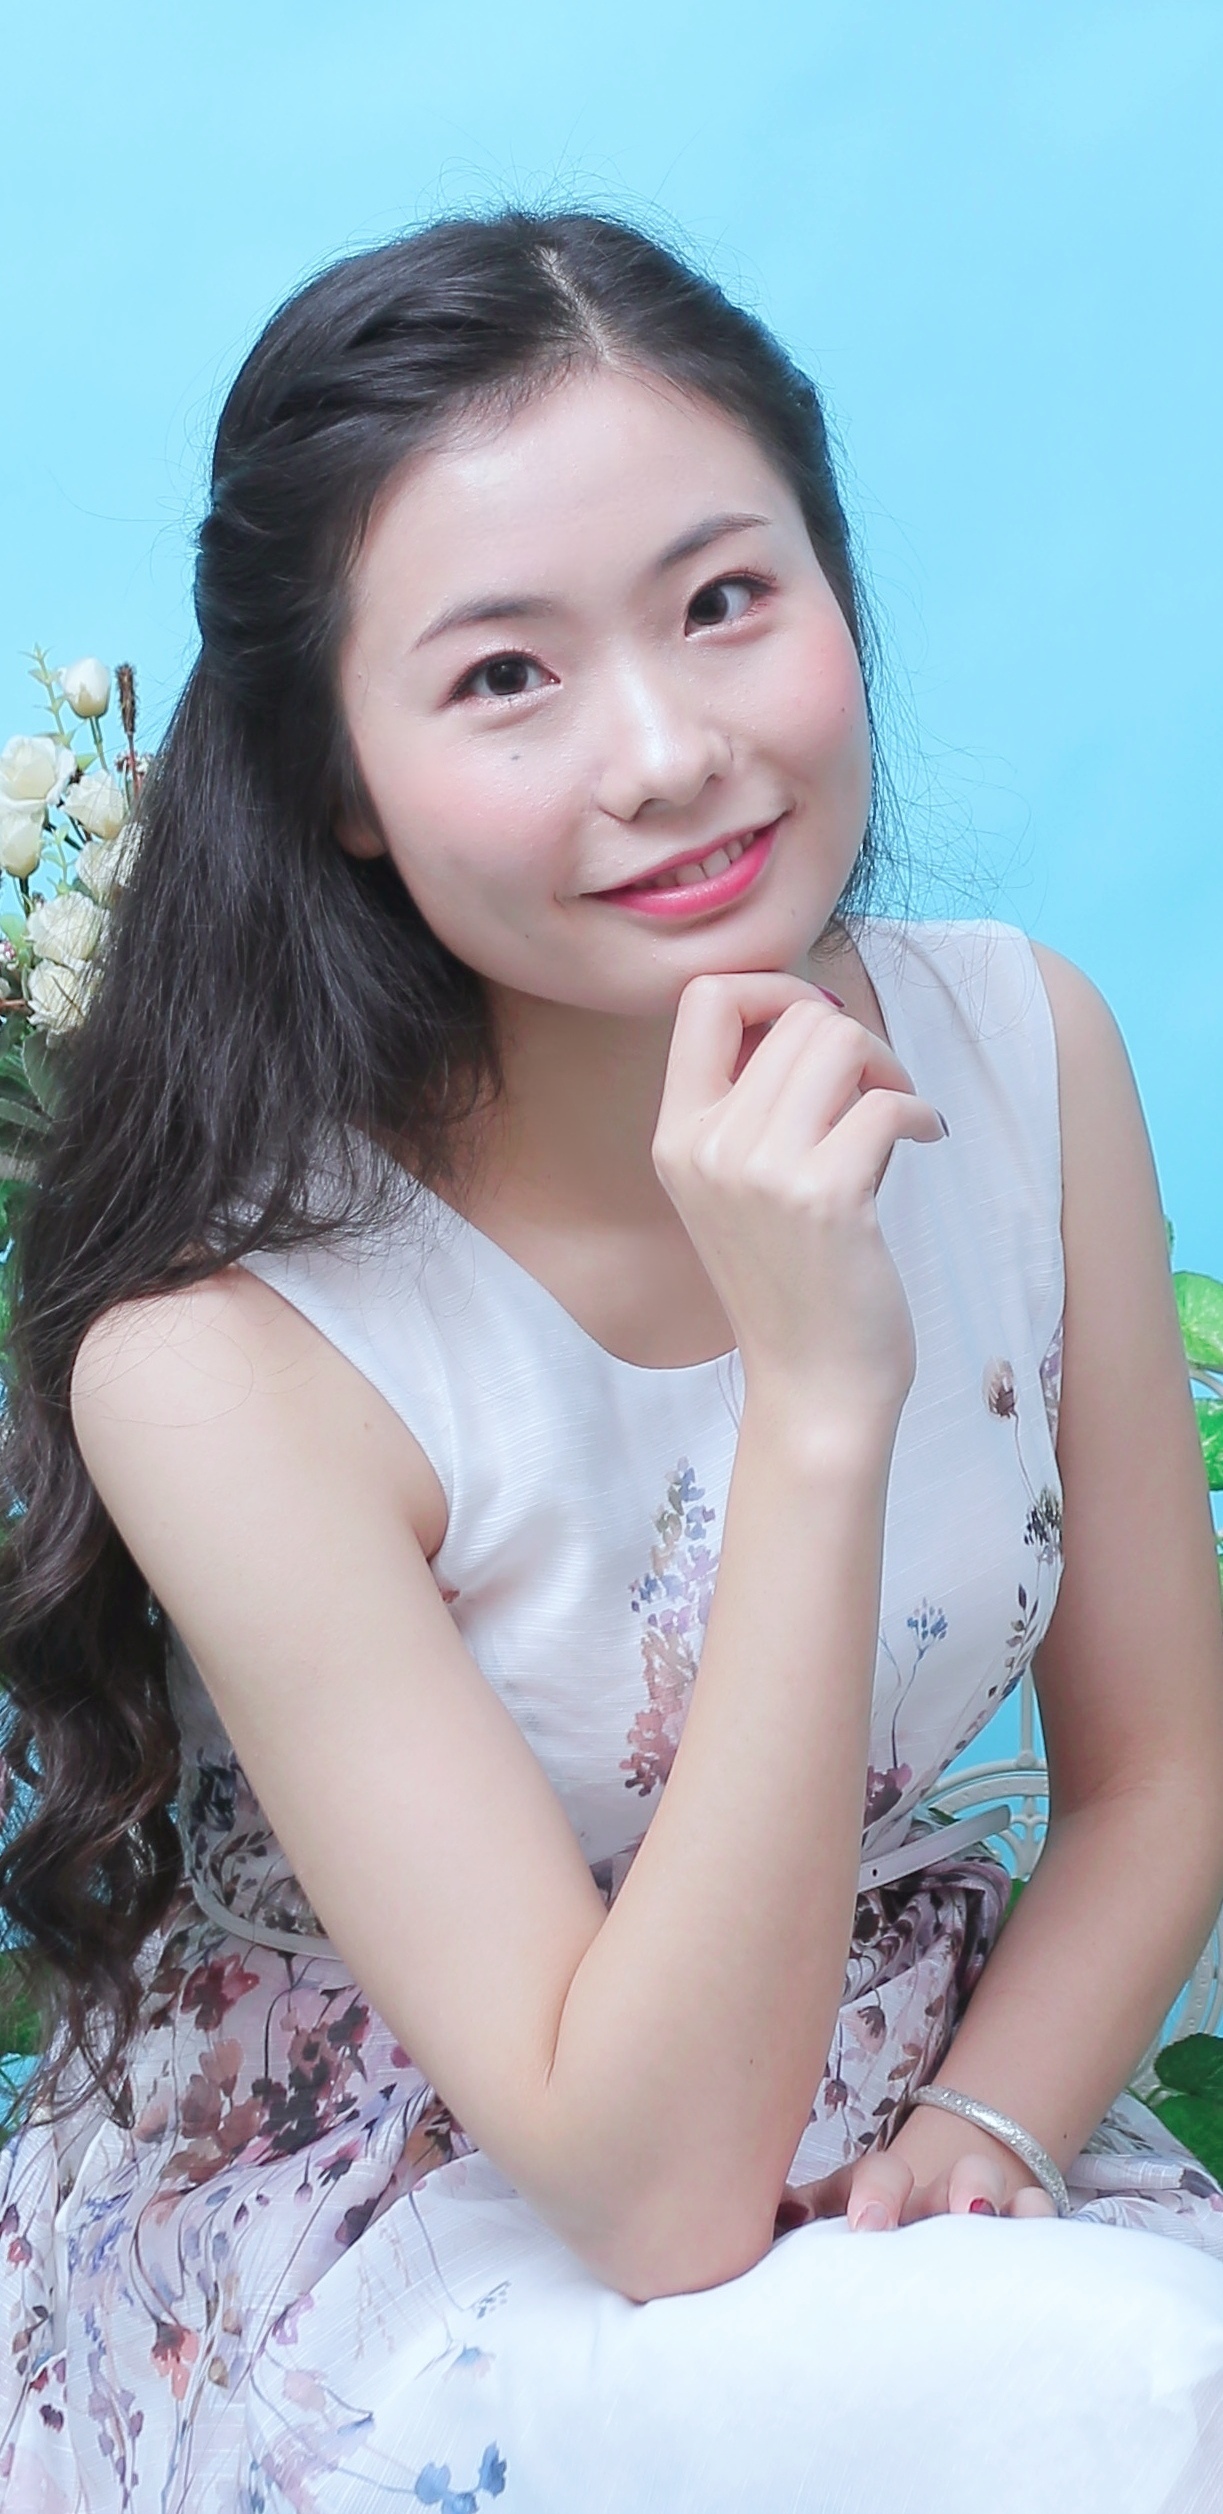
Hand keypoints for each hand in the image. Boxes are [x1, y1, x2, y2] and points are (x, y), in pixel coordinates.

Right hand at [652, 971, 945, 1426]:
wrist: (813, 1387)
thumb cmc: (792, 1283)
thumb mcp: (739, 1188)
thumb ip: (757, 1106)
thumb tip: (819, 1015)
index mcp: (677, 1136)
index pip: (703, 999)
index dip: (770, 986)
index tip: (814, 1023)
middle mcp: (708, 1145)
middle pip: (796, 1017)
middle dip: (854, 1038)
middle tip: (878, 1090)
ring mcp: (761, 1170)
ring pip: (840, 1040)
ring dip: (887, 1066)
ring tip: (897, 1115)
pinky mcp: (824, 1196)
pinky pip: (885, 1103)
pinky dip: (919, 1113)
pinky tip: (925, 1142)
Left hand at [780, 2103, 1057, 2232]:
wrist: (907, 2231)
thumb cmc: (851, 2235)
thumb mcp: (822, 2222)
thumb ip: (792, 2215)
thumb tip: (779, 2212)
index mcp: (884, 2192)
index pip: (882, 2176)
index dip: (878, 2194)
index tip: (869, 2228)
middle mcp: (940, 2196)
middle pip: (960, 2174)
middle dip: (966, 2187)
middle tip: (963, 2211)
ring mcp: (984, 2214)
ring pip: (1008, 2195)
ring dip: (1012, 2203)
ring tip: (1014, 2226)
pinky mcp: (1017, 2237)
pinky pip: (1040, 2222)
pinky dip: (1042, 2223)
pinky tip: (1043, 2233)